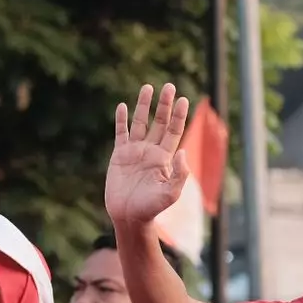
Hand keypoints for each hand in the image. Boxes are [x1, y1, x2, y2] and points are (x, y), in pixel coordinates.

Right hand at [107, 84, 190, 225]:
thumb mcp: (170, 194)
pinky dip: (121, 120)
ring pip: (140, 122)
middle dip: (164, 104)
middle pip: (159, 122)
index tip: (182, 99)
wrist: (128, 217)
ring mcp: (134, 152)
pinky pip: (120, 133)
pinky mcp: (119, 155)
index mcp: (164, 158)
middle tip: (169, 86)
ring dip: (144, 105)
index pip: (174, 131)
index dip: (178, 115)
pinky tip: (122, 106)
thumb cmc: (151, 208)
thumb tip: (183, 151)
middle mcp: (151, 151)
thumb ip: (180, 174)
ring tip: (148, 87)